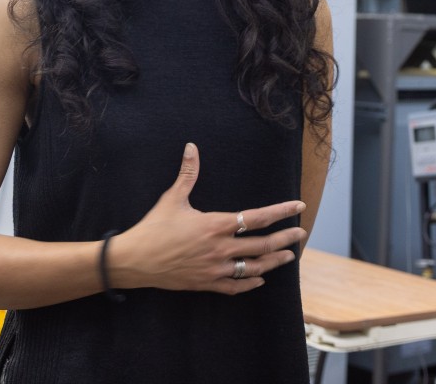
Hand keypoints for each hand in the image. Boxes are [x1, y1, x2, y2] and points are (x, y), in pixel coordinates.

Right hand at [107, 143, 306, 294]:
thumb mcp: (172, 198)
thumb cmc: (153, 228)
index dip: (281, 212)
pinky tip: (260, 281)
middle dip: (286, 239)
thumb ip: (188, 173)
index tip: (298, 206)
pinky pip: (235, 287)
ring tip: (289, 256)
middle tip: (301, 233)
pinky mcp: (206, 284)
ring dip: (274, 262)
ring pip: (254, 268)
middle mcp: (220, 249)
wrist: (134, 261)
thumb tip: (191, 147)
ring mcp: (215, 269)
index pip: (257, 218)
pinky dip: (250, 284)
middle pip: (263, 245)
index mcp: (215, 225)